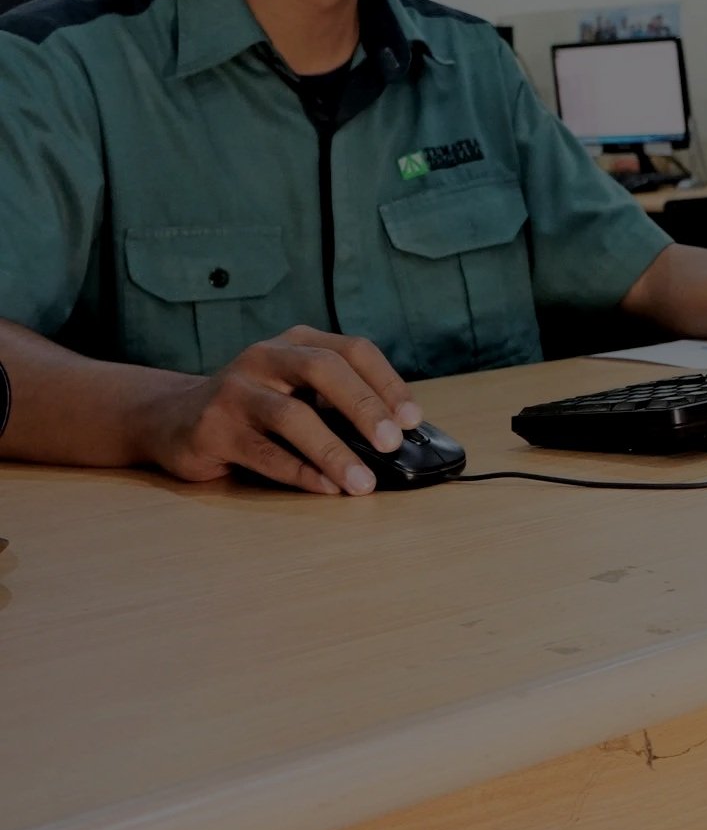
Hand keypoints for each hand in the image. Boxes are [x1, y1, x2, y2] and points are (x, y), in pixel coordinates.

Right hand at [137, 327, 421, 495]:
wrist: (171, 417)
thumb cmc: (255, 406)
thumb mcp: (296, 390)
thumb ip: (338, 404)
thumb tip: (400, 440)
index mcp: (297, 342)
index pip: (353, 350)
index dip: (387, 383)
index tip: (413, 419)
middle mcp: (265, 358)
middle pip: (322, 370)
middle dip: (363, 407)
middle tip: (392, 443)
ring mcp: (234, 392)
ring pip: (291, 416)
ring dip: (333, 451)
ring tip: (363, 482)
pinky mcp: (210, 429)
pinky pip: (263, 453)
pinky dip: (300, 472)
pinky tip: (326, 487)